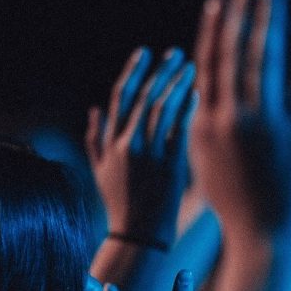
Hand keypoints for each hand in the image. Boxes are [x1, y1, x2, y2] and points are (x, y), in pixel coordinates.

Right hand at [86, 47, 197, 247]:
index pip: (121, 98)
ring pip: (161, 109)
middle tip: (175, 53)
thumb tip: (93, 109)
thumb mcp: (100, 173)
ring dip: (176, 84)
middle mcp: (127, 146)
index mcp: (111, 144)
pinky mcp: (169, 167)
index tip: (145, 53)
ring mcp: (148, 156)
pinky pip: (179, 130)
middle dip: (160, 71)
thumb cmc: (121, 205)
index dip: (133, 72)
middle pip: (143, 97)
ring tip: (190, 66)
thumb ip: (94, 139)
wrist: (139, 237)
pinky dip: (186, 108)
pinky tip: (197, 92)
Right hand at [190, 0, 290, 249]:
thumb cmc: (239, 211)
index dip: (214, 31)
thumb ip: (207, 132)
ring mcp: (261, 123)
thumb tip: (204, 107)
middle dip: (241, 11)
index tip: (219, 2)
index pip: (207, 67)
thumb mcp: (209, 168)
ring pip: (263, 59)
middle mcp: (228, 119)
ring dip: (269, 20)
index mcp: (203, 127)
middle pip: (234, 53)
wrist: (265, 242)